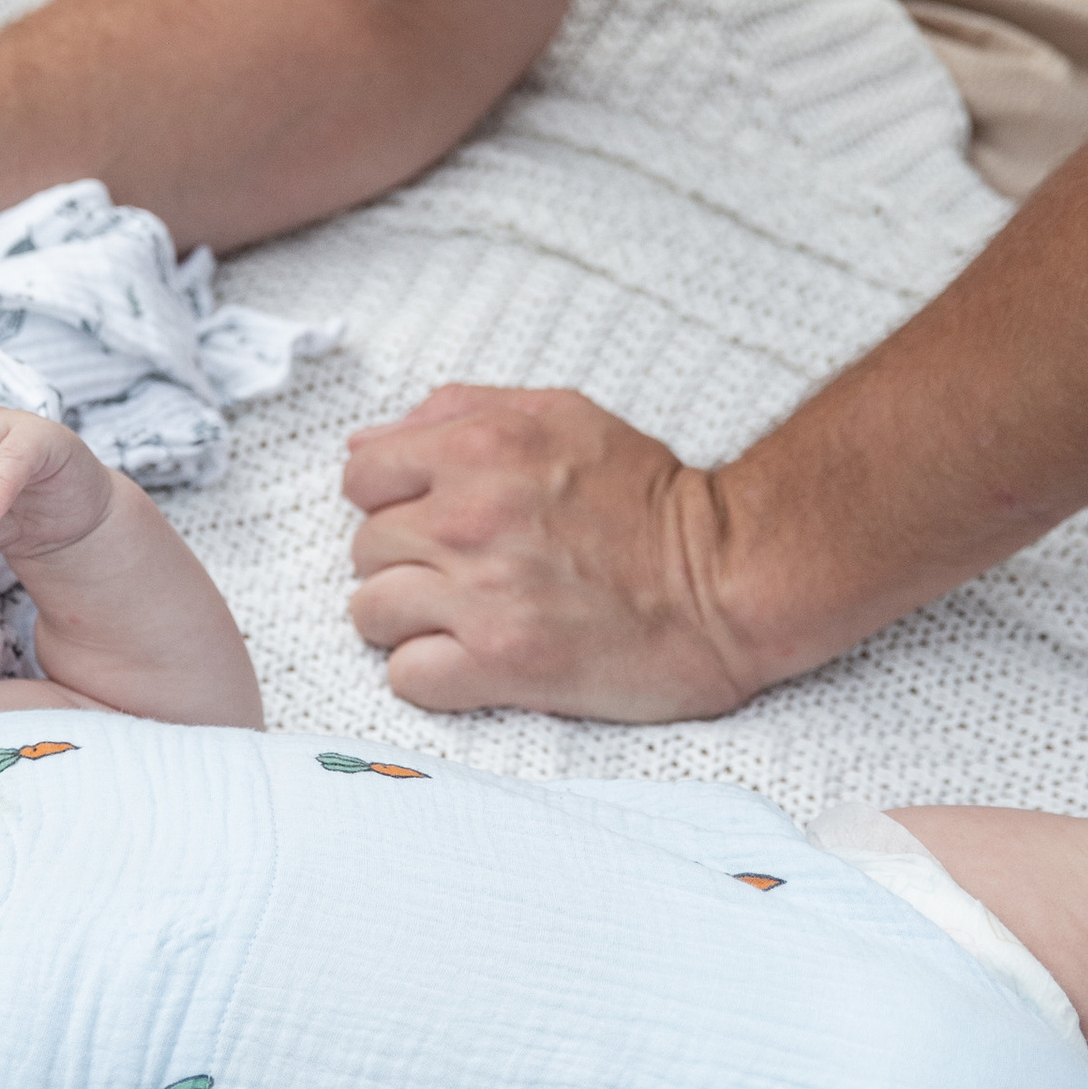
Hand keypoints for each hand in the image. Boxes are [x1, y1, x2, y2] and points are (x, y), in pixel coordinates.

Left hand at [343, 382, 762, 719]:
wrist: (727, 579)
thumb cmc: (650, 499)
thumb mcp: (560, 415)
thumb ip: (458, 412)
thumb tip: (368, 441)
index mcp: (480, 448)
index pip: (360, 474)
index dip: (389, 498)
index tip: (427, 517)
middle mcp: (470, 518)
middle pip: (362, 548)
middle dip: (403, 561)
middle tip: (460, 572)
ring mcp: (482, 594)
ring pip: (370, 613)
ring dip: (409, 620)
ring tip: (463, 618)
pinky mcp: (502, 664)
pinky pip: (406, 676)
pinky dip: (430, 673)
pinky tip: (472, 659)